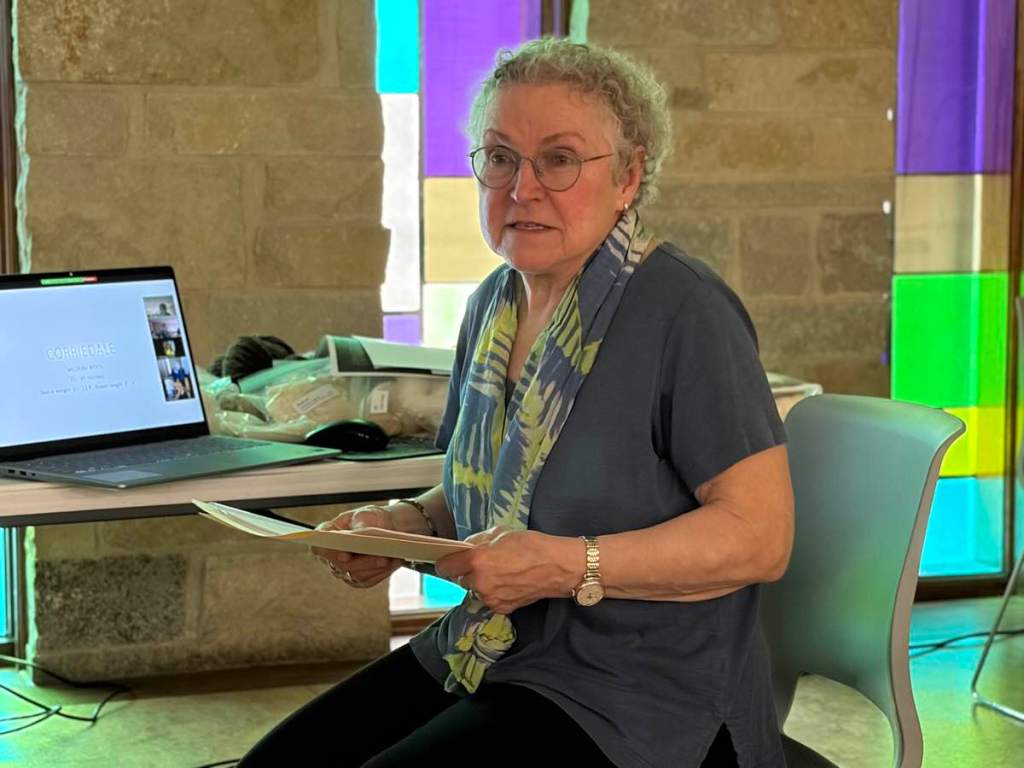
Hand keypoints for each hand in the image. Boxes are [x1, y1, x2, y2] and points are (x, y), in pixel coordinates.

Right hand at [311, 505, 401, 588]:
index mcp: (326, 535)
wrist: (384, 527)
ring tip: (393, 557)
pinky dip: (382, 571)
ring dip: (376, 567)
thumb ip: (359, 525)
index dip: (329, 553)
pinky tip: (393, 562)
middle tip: (382, 557)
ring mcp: (342, 570)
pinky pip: (368, 580)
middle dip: (363, 562)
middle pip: (341, 565)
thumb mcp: (365, 515)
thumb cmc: (371, 518)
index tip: (345, 555)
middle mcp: (330, 555)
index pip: (318, 547)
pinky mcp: (357, 579)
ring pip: (356, 575)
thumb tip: (358, 534)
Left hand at [434, 528, 579, 613]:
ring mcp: (490, 598)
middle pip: (461, 579)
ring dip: (482, 582)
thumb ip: (478, 541)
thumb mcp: (501, 532)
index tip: (451, 559)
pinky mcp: (501, 608)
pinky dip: (494, 592)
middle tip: (486, 563)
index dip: (447, 562)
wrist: (557, 567)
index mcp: (477, 560)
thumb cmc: (531, 544)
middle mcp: (480, 582)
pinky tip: (509, 583)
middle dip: (469, 571)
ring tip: (501, 573)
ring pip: (476, 590)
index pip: (445, 567)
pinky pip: (489, 599)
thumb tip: (466, 548)